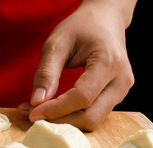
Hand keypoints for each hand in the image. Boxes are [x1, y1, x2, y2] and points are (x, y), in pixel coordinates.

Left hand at [18, 0, 134, 130]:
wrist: (105, 20)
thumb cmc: (81, 27)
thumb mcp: (57, 44)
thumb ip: (47, 73)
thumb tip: (36, 102)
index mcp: (109, 62)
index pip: (82, 97)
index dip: (55, 109)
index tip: (32, 113)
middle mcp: (121, 81)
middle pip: (90, 117)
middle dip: (59, 120)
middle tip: (30, 114)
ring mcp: (121, 91)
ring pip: (92, 120)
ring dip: (63, 121)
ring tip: (37, 111)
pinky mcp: (115, 97)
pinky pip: (93, 115)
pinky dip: (71, 116)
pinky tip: (52, 109)